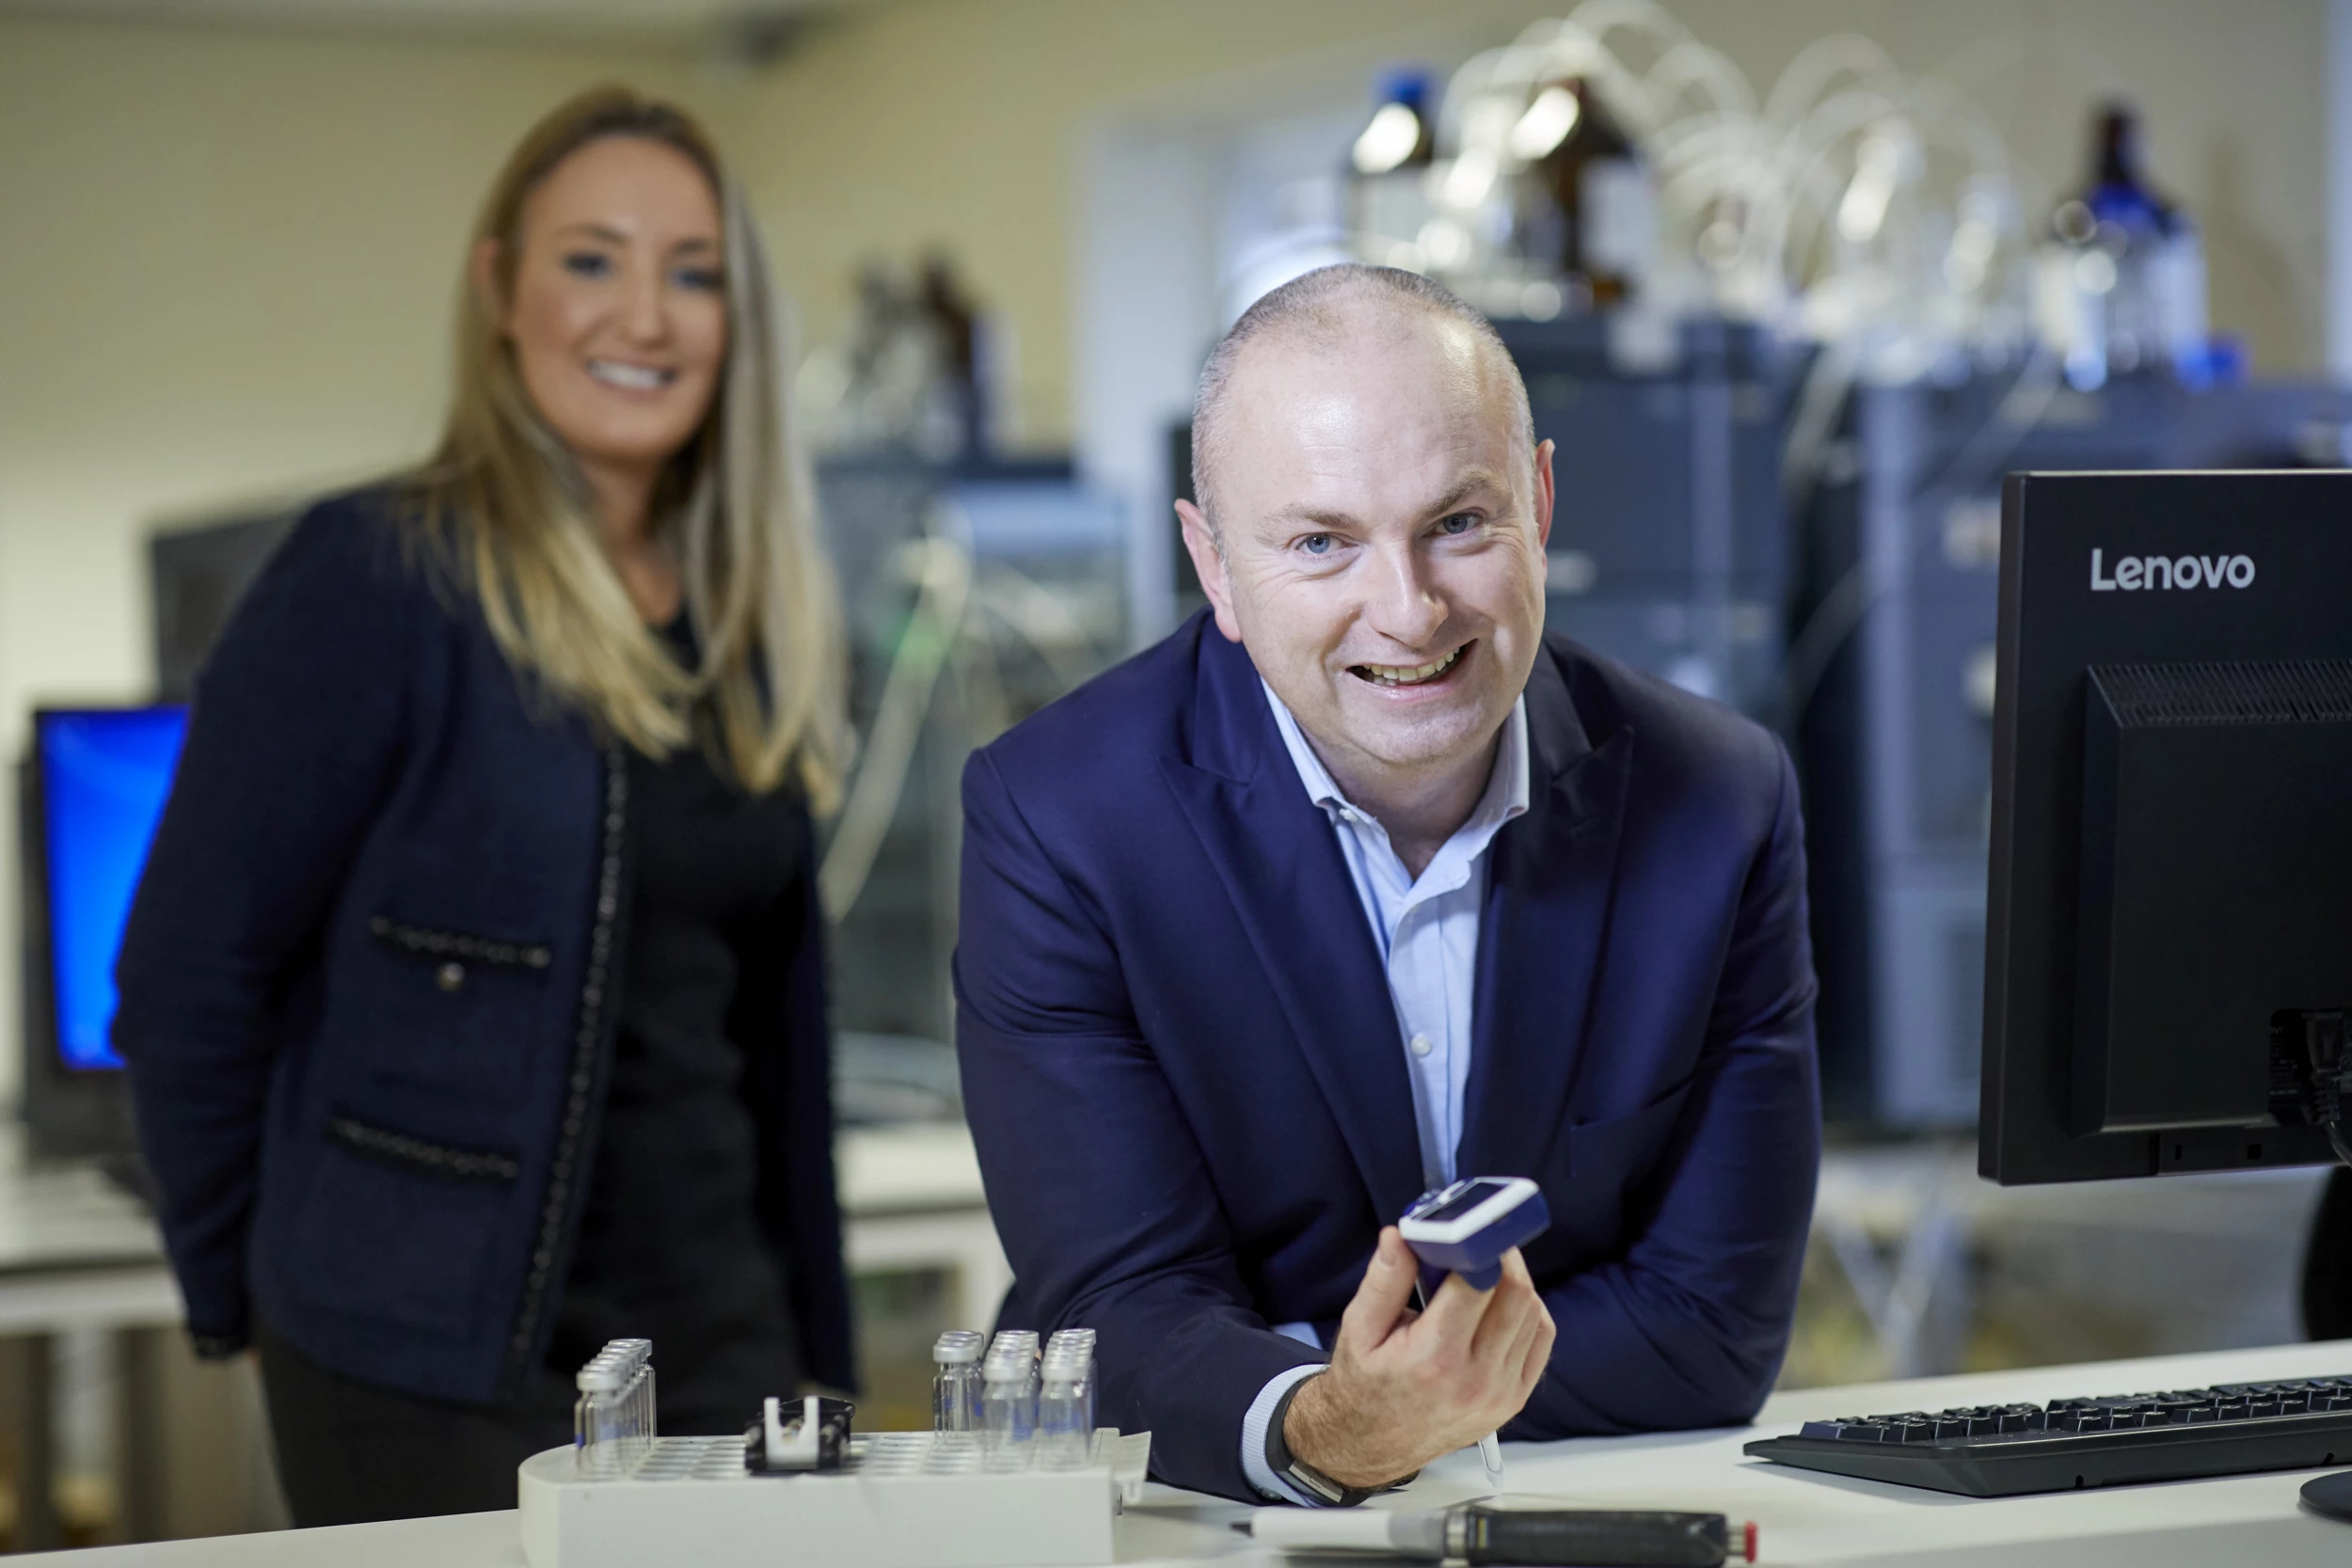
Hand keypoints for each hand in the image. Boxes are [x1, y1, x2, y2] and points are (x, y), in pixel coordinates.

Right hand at [1282, 1226, 1553, 1489]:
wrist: (1373, 1443)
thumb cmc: (1365, 1383)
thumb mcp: (1359, 1328)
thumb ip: (1384, 1280)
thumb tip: (1400, 1235)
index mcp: (1434, 1360)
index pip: (1477, 1287)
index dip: (1478, 1249)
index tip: (1468, 1230)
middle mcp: (1476, 1380)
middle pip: (1516, 1296)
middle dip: (1500, 1258)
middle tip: (1478, 1243)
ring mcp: (1501, 1392)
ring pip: (1533, 1313)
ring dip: (1514, 1283)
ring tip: (1484, 1274)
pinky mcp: (1514, 1398)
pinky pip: (1541, 1338)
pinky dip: (1527, 1311)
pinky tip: (1500, 1304)